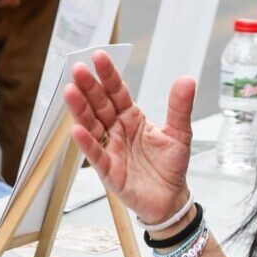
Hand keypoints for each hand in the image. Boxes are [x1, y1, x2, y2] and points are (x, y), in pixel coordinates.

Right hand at [63, 51, 193, 228]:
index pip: (117, 92)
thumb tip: (186, 79)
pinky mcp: (109, 171)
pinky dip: (86, 143)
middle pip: (99, 105)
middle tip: (78, 69)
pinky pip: (95, 155)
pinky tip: (77, 130)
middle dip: (88, 87)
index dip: (108, 76)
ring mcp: (111, 149)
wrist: (171, 199)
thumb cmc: (170, 166)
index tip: (99, 57)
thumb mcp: (180, 133)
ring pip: (92, 126)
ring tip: (70, 91)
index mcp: (132, 118)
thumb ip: (179, 107)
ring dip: (80, 110)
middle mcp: (117, 130)